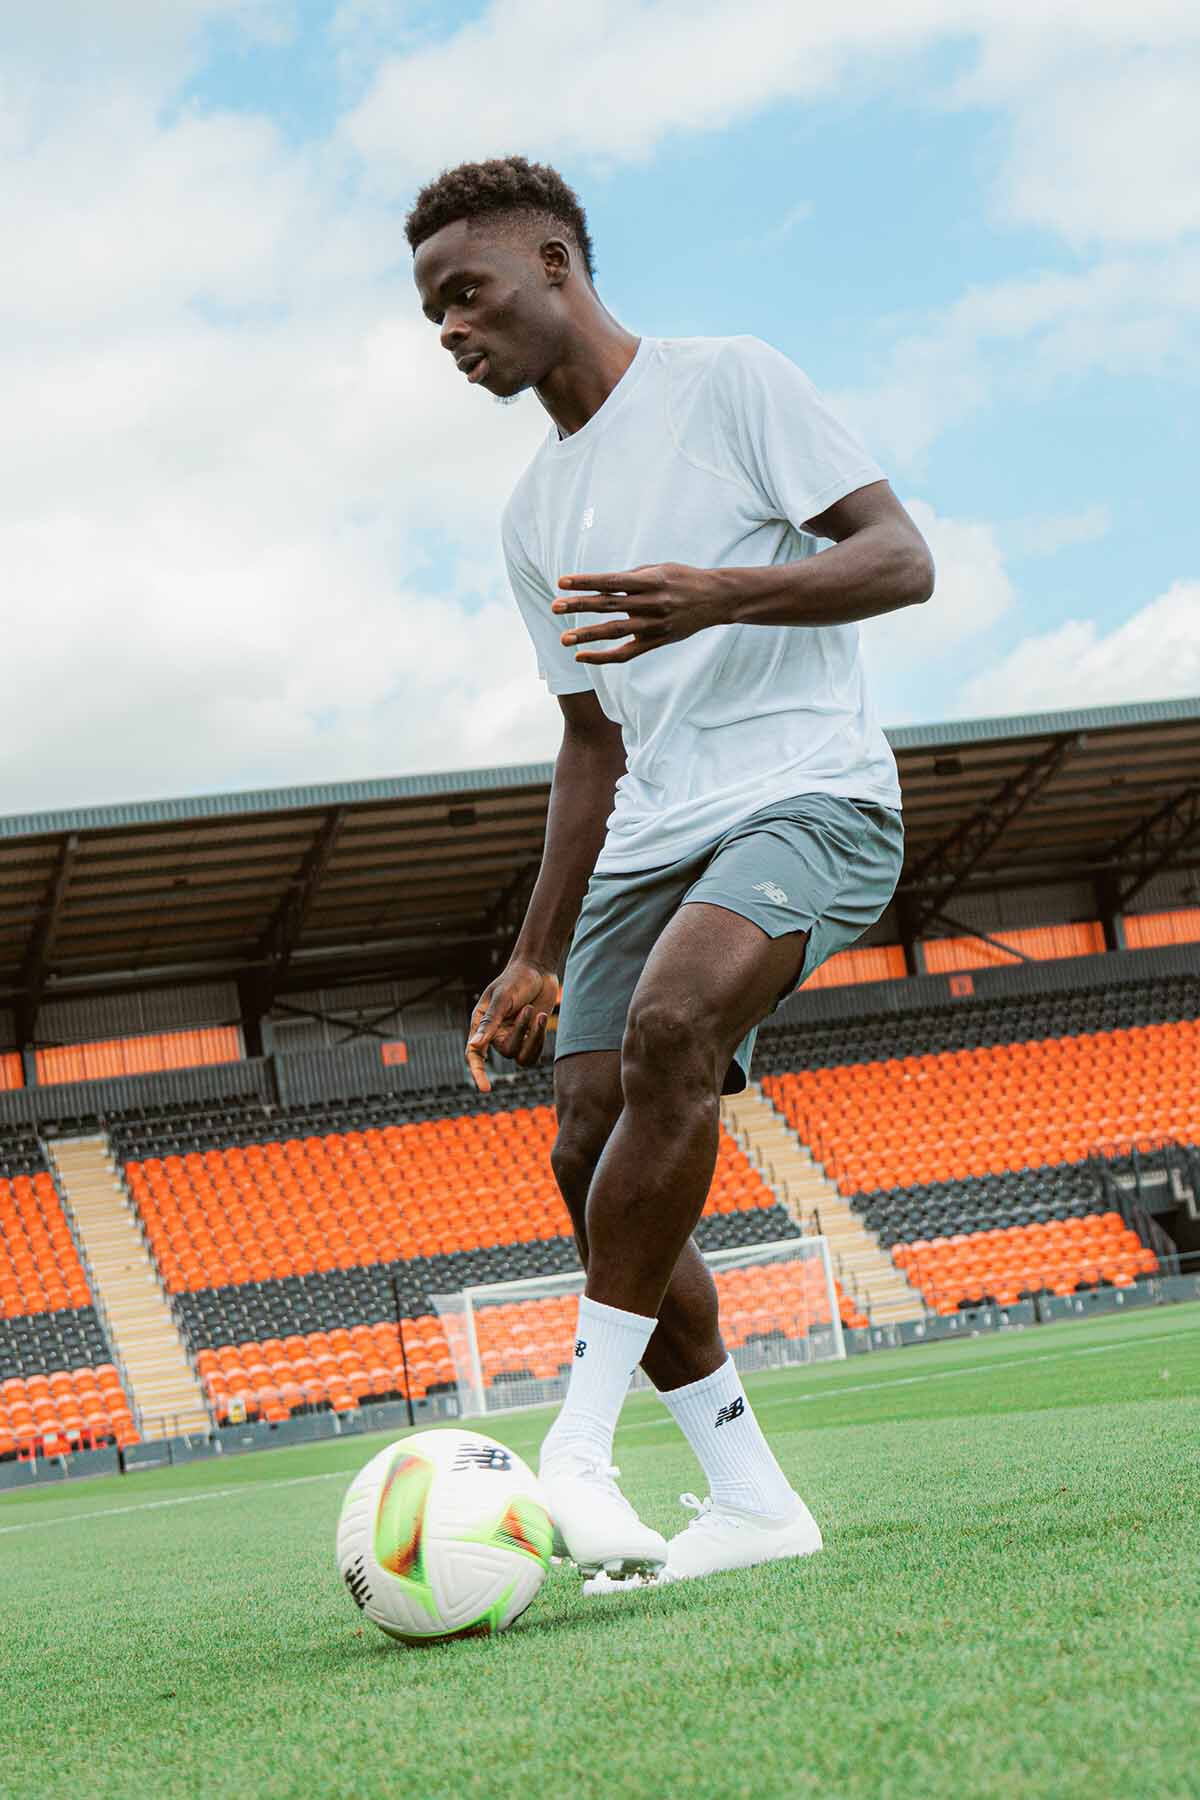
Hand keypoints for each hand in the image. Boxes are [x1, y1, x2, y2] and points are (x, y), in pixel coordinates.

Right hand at [465, 960, 558, 1092]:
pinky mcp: (529, 1037)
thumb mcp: (502, 999)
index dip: (478, 1073)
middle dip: (521, 1033)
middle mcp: (495, 1034)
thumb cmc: (516, 980)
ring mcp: (513, 1037)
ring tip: (538, 1013)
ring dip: (533, 1038)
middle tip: (528, 1009)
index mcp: (481, 1024)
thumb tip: (475, 1047)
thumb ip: (489, 1023)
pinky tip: (542, 1017)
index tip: (486, 1089)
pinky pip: (533, 1053)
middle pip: (506, 1052)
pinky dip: (539, 1038)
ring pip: (521, 1057)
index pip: (474, 1054)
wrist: (538, 970)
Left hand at [553, 563, 728, 664]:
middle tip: (555, 606)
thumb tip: (601, 584)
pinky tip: (582, 656)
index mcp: (651, 581)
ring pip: (614, 632)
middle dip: (579, 606)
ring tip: (564, 638)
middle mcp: (652, 603)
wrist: (717, 600)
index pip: (611, 582)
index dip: (586, 582)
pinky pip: (626, 653)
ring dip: (587, 635)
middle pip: (609, 606)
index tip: (562, 581)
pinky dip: (604, 657)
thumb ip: (632, 577)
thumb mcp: (660, 568)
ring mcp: (654, 625)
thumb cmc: (684, 579)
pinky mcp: (656, 642)